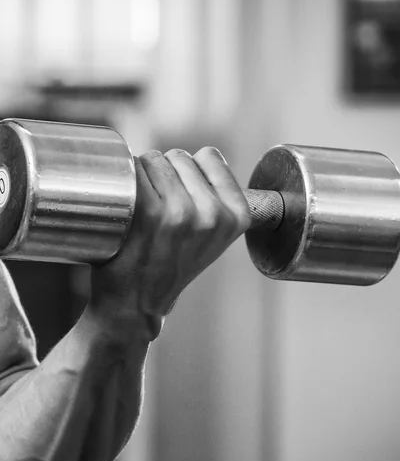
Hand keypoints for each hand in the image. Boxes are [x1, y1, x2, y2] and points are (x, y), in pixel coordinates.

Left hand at [89, 148, 250, 338]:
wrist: (135, 304)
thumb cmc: (168, 267)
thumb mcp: (213, 238)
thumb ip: (219, 199)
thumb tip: (206, 158)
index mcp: (237, 216)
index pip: (210, 157)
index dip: (190, 171)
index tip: (181, 195)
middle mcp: (213, 214)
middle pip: (180, 156)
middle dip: (165, 173)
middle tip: (156, 209)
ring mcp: (181, 212)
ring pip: (155, 159)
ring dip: (142, 176)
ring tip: (140, 210)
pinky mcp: (149, 212)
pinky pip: (134, 170)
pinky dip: (123, 182)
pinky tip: (124, 207)